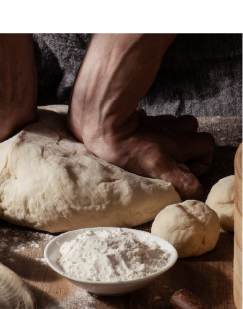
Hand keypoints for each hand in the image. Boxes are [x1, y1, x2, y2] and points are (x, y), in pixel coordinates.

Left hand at [69, 109, 214, 199]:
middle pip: (192, 128)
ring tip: (160, 149)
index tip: (185, 174)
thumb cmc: (126, 147)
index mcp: (177, 142)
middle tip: (175, 159)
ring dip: (171, 134)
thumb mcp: (158, 168)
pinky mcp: (136, 117)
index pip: (206, 146)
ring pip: (172, 121)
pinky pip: (149, 119)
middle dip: (188, 143)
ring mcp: (153, 121)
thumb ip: (181, 180)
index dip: (200, 161)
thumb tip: (197, 191)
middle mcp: (169, 129)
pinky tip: (140, 138)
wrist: (103, 123)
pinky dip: (148, 128)